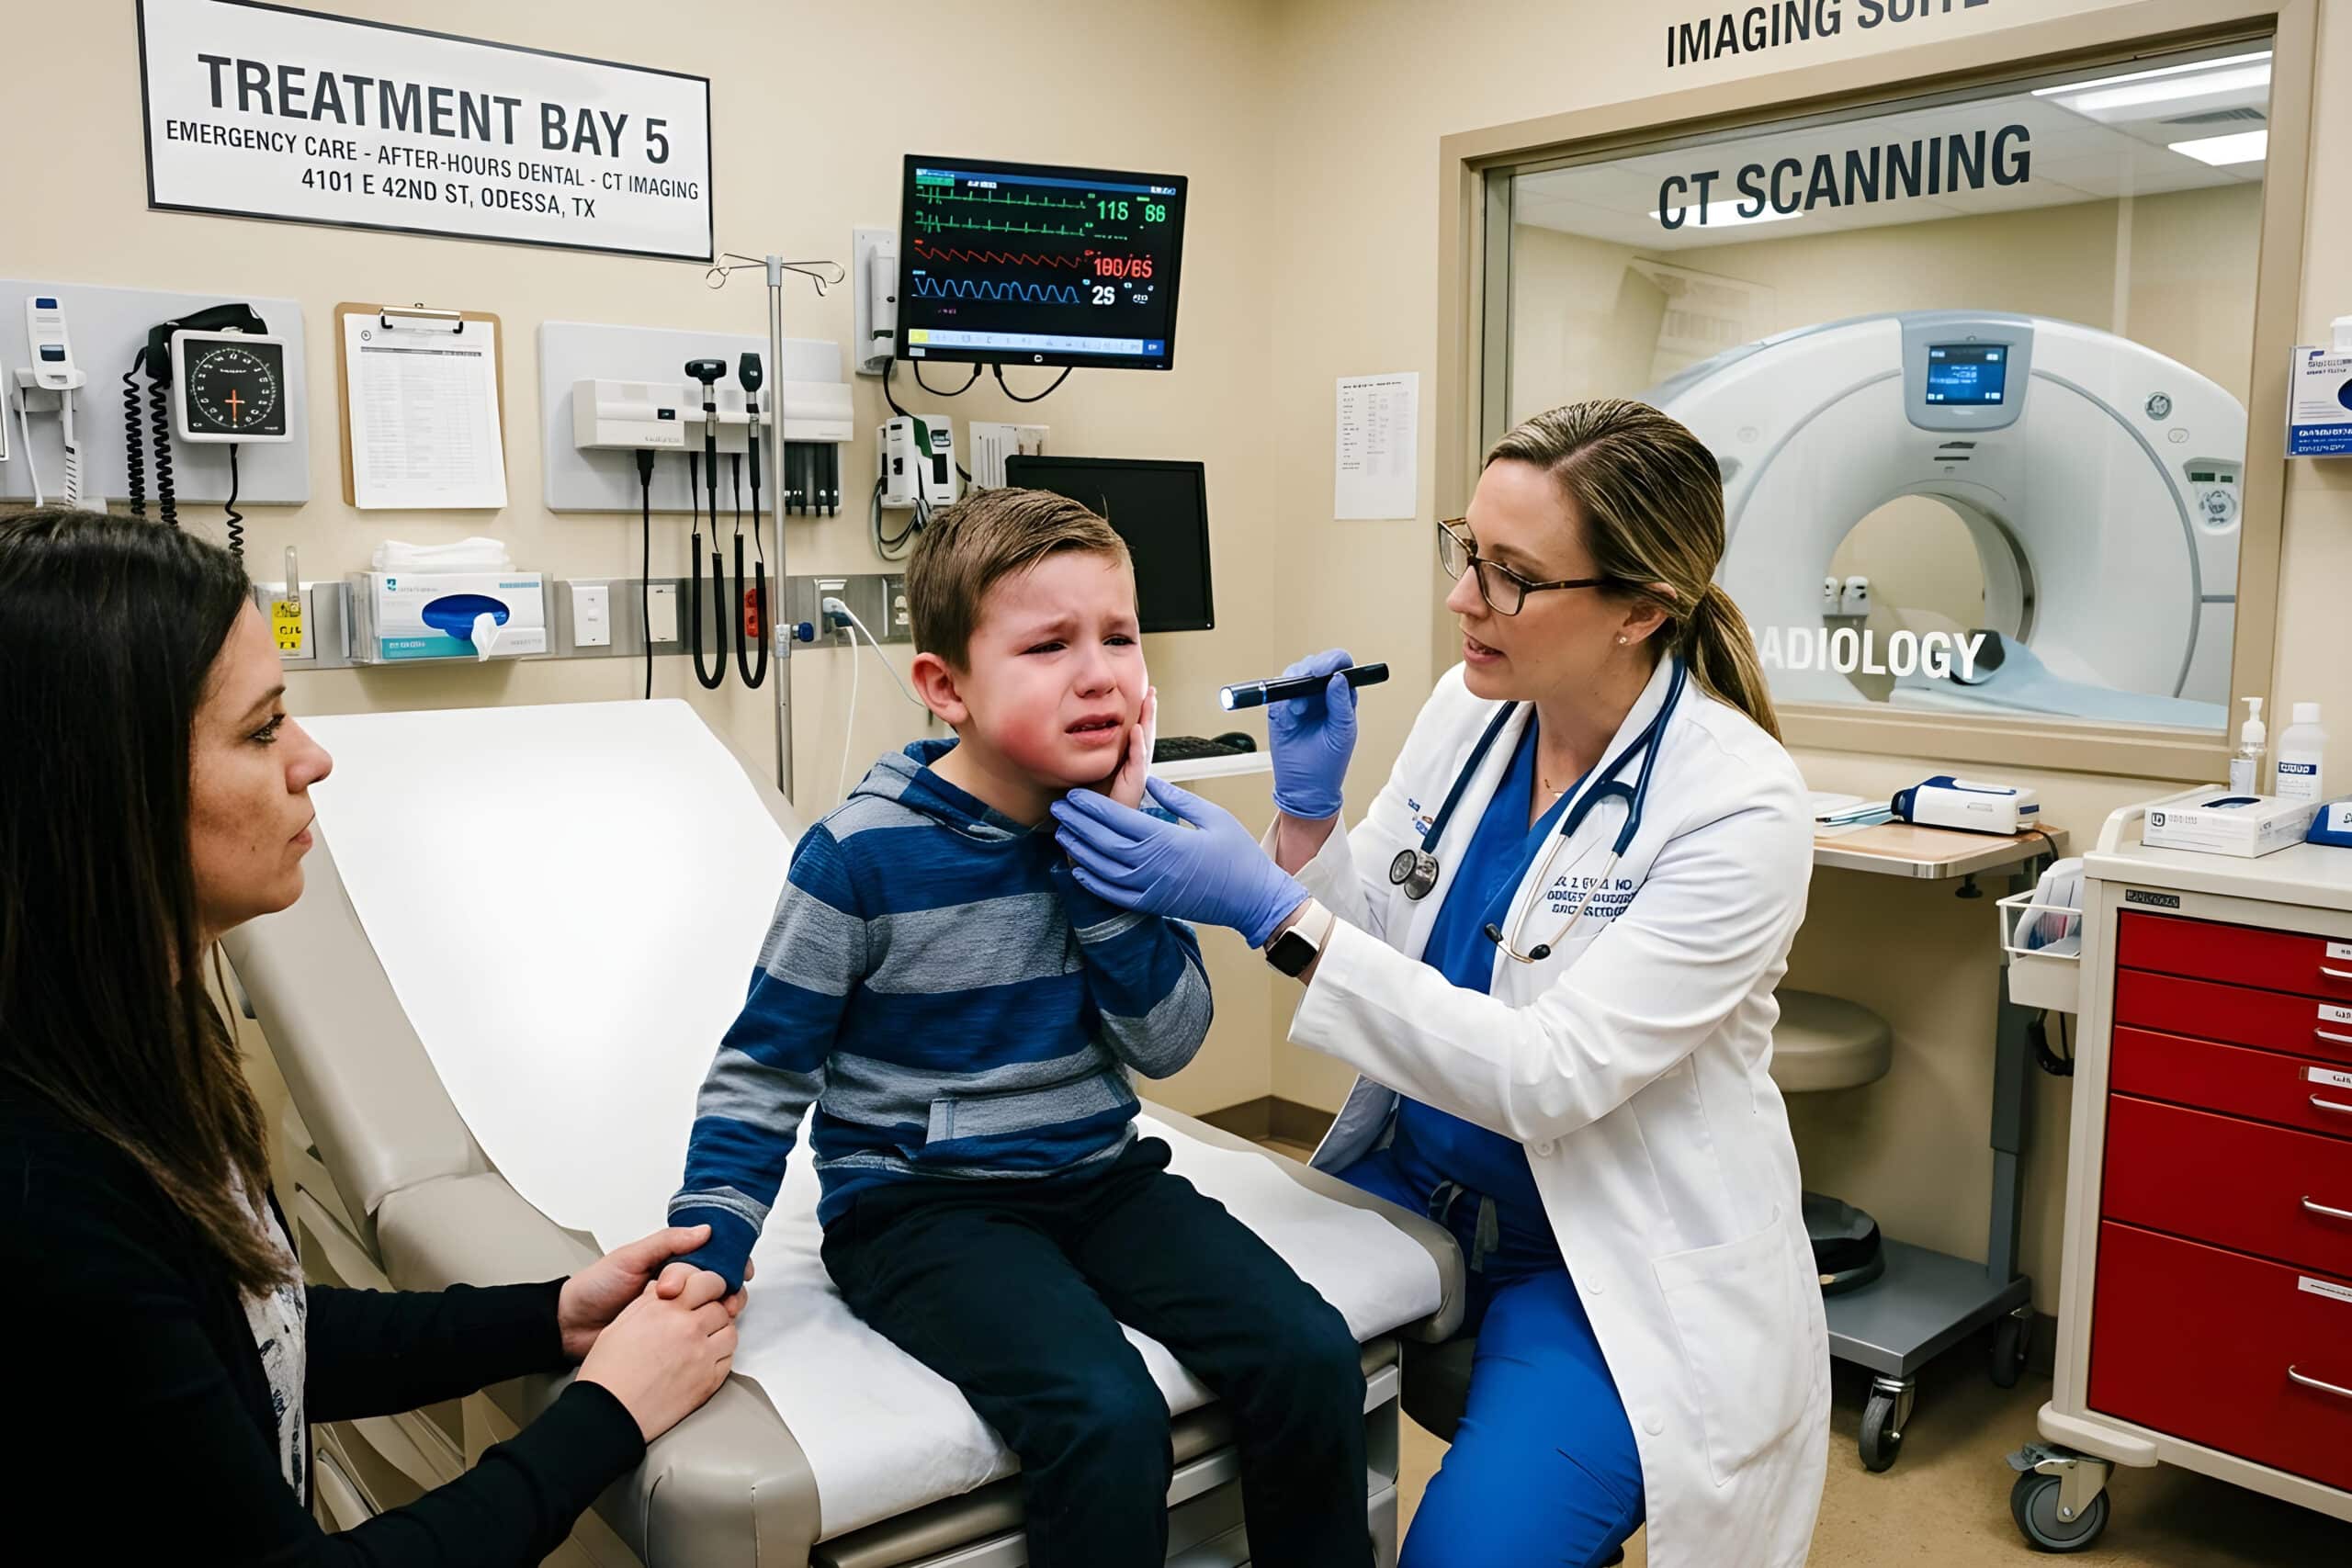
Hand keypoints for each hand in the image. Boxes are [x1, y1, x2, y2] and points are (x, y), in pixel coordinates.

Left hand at [560, 1225, 748, 1360]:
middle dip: (729, 1288)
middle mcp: (678, 1286)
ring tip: (718, 1314)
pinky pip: (696, 1332)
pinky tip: (708, 1332)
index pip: (711, 1257)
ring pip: (712, 1308)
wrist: (570, 1325)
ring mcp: (675, 1312)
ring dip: (721, 1310)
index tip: (741, 1270)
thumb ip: (667, 1243)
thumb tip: (706, 1230)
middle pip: (718, 1283)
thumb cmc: (595, 1287)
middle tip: (725, 1298)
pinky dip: (707, 1330)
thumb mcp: (629, 1257)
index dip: (730, 1262)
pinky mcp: (670, 1336)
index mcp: (670, 1261)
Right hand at [576, 1273, 740, 1443]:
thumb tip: (663, 1290)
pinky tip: (702, 1362)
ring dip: (719, 1334)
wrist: (608, 1412)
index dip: (709, 1287)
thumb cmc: (607, 1373)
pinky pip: (729, 1360)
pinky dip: (720, 1358)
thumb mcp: (622, 1322)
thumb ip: (649, 1302)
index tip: (707, 1293)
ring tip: (702, 1342)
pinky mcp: (709, 1381)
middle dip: (713, 1312)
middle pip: (720, 1308)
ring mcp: (702, 1355)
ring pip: (730, 1333)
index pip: (706, 1282)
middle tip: (702, 1320)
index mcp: (665, 1308)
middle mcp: (688, 1328)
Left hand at [1051, 777, 1308, 946]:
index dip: (1091, 807)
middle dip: (1077, 824)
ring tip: (1062, 835)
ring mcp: (1150, 888)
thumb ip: (1178, 799)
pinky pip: (1115, 894)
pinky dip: (1094, 882)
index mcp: (1165, 840)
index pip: (1117, 819)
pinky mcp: (1153, 904)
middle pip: (1103, 842)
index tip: (1073, 795)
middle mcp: (1151, 866)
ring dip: (1079, 851)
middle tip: (1057, 809)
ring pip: (1103, 869)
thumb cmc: (1238, 856)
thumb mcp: (1212, 817)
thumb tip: (1152, 780)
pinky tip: (1080, 871)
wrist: (1252, 899)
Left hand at [1087, 685, 1156, 810]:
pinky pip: (1138, 761)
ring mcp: (1138, 774)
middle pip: (1145, 734)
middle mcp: (1136, 767)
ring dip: (1148, 721)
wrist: (1102, 830)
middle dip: (1149, 712)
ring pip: (1146, 742)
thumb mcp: (1095, 775)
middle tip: (1151, 692)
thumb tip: (1079, 741)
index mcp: (1128, 764)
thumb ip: (1093, 760)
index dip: (1140, 715)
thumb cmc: (1098, 807)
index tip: (1142, 697)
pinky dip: (1138, 745)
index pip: (1137, 734)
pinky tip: (1137, 730)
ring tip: (1149, 702)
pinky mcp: (1135, 784)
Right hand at [1268, 649, 1357, 820]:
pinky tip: (1288, 716)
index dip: (1333, 661)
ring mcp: (1299, 699)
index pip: (1340, 665)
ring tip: (1298, 709)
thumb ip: (1341, 704)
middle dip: (1311, 669)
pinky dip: (1280, 699)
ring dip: (1295, 684)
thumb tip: (1339, 678)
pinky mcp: (1280, 709)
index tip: (1325, 670)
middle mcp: (1320, 693)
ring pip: (1294, 674)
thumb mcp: (1342, 732)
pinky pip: (1276, 692)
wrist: (1305, 787)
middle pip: (1315, 664)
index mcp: (1341, 696)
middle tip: (1309, 679)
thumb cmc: (1328, 763)